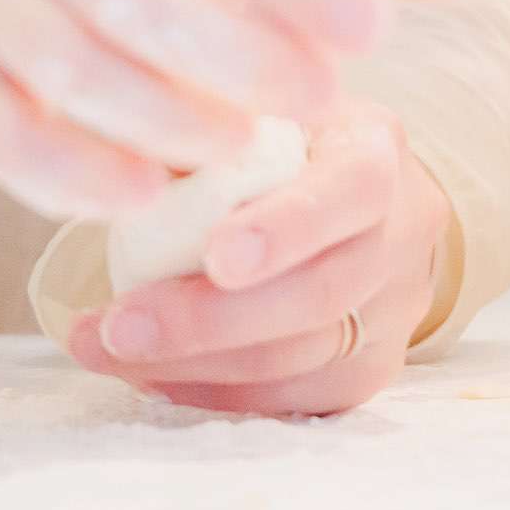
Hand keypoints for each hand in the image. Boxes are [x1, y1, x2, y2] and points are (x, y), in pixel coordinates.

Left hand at [62, 99, 450, 417]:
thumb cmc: (279, 145)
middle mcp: (404, 230)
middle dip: (211, 319)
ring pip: (302, 357)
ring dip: (192, 364)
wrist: (357, 202)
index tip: (216, 256)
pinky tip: (150, 373)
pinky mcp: (369, 369)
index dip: (288, 227)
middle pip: (323, 291)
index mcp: (375, 147)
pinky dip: (212, 392)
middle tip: (120, 326)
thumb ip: (205, 125)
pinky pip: (291, 399)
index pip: (352, 188)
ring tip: (106, 350)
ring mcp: (395, 309)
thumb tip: (126, 146)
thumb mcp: (253, 111)